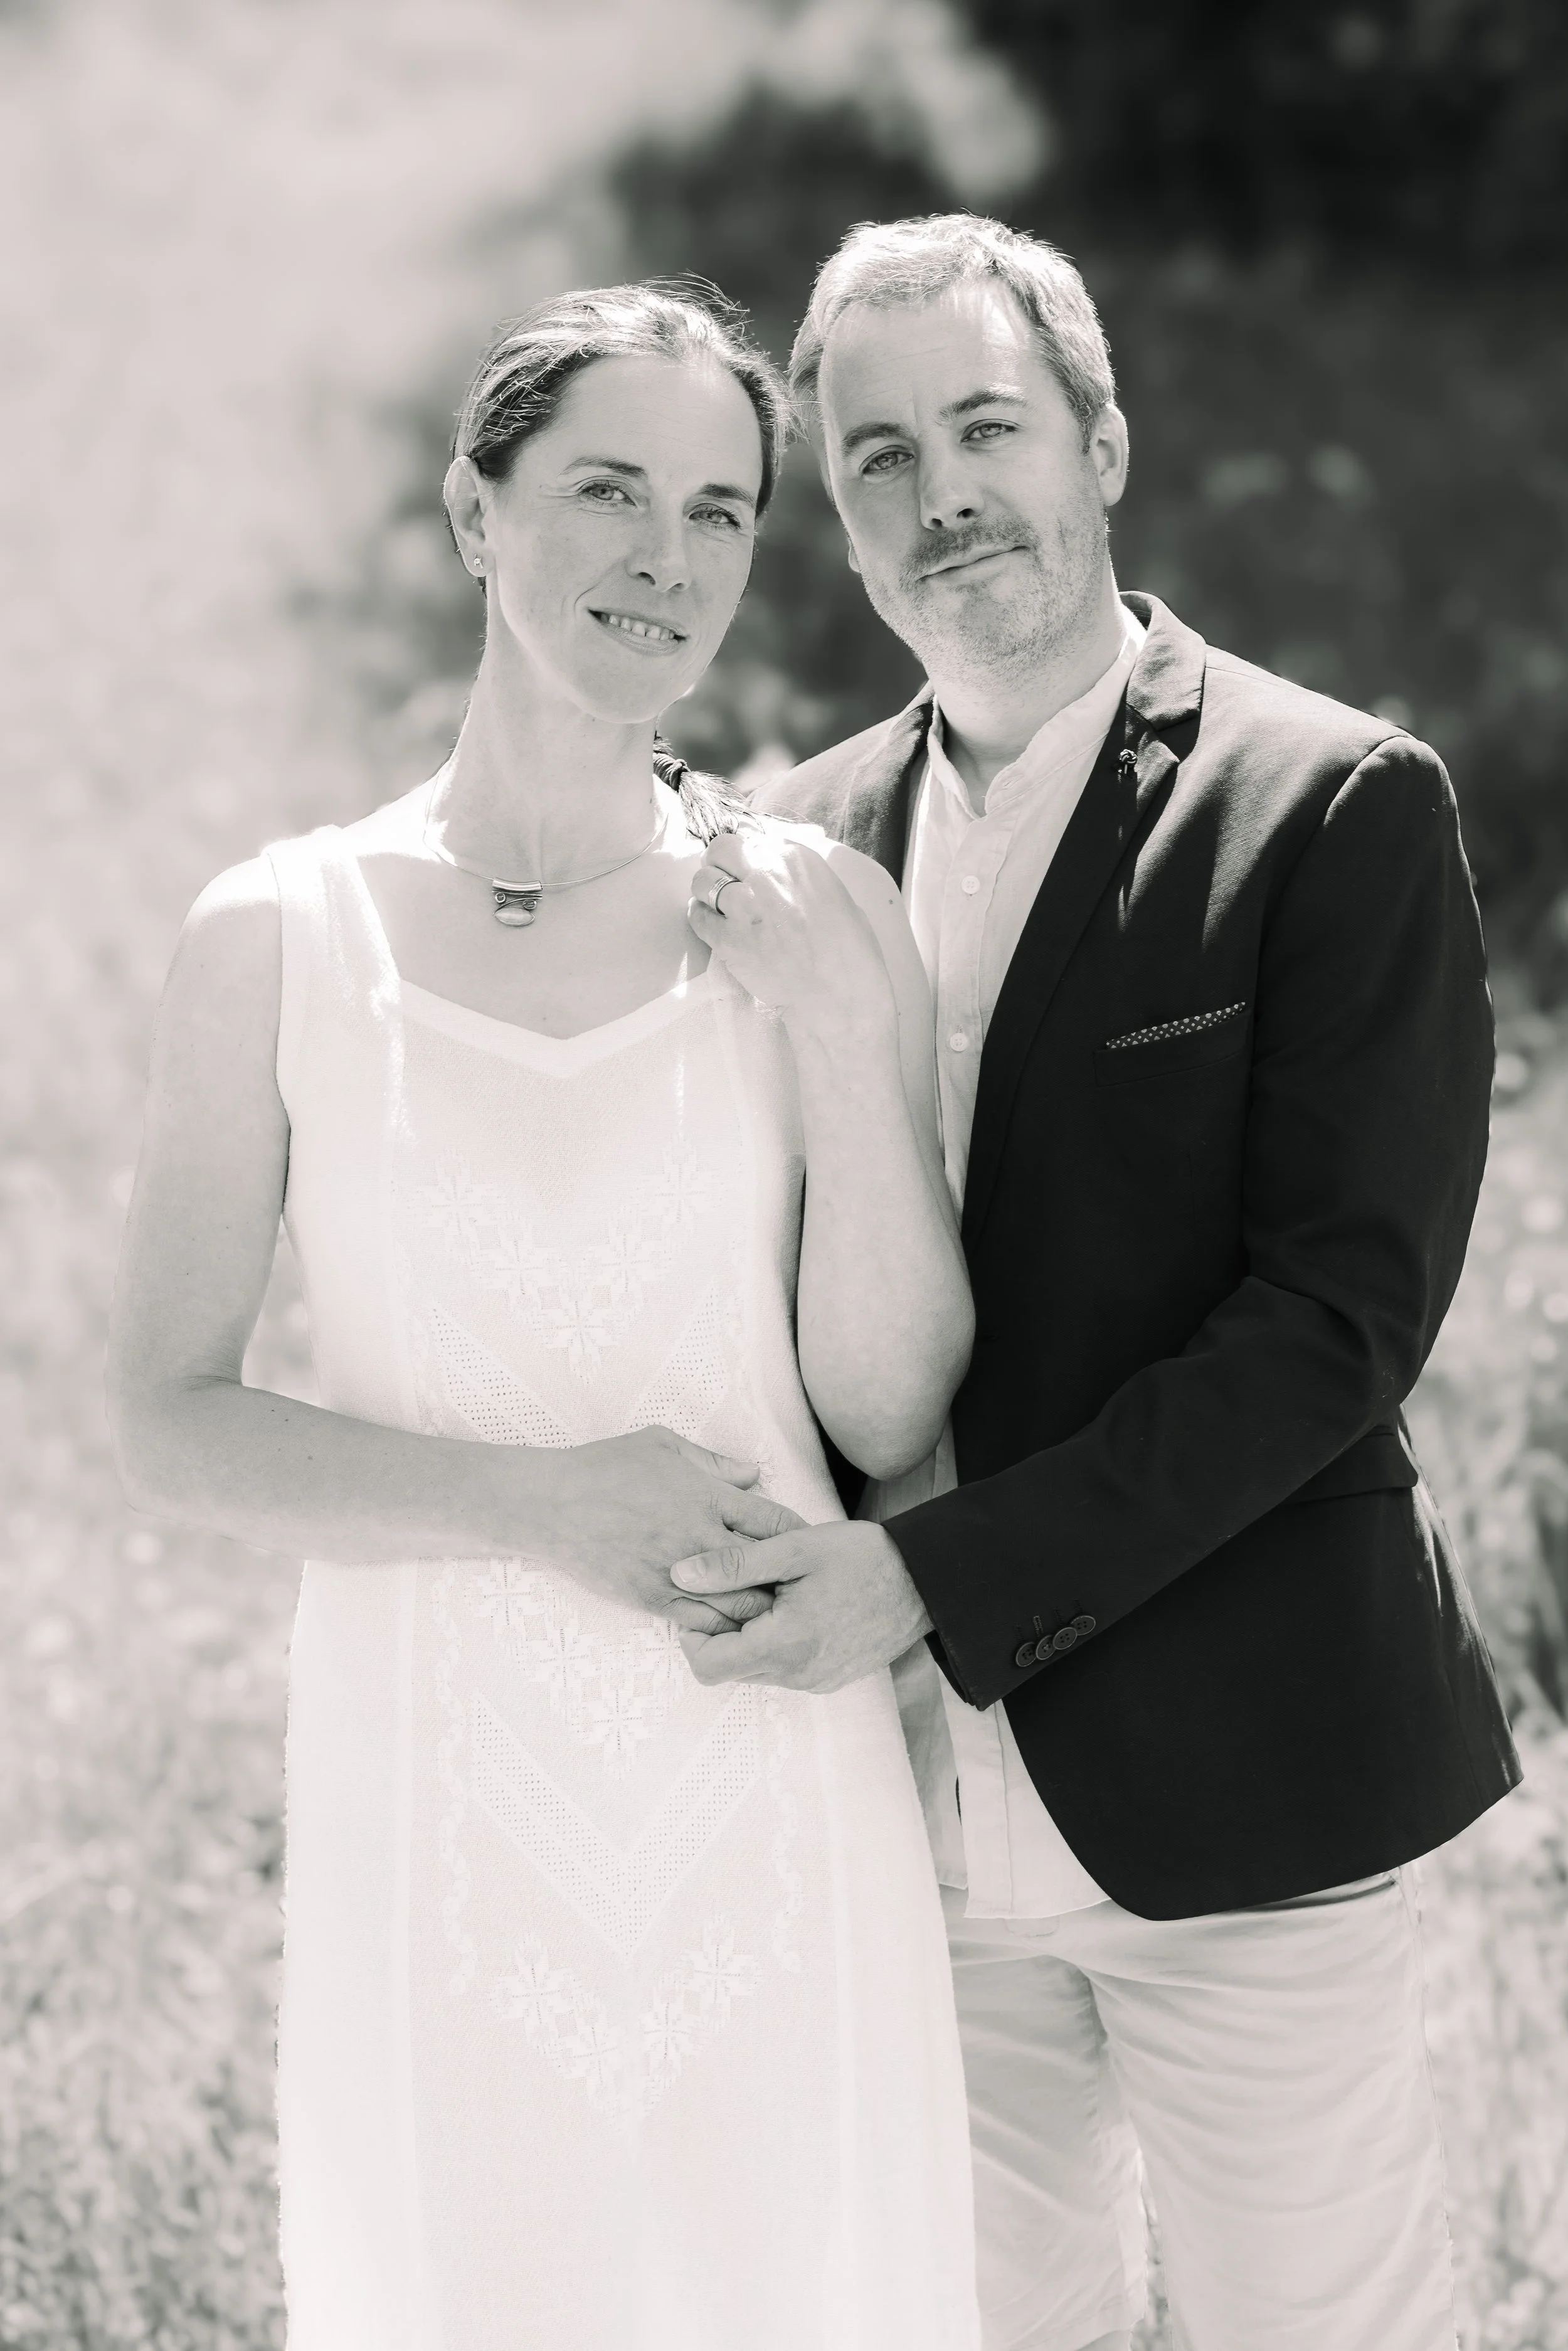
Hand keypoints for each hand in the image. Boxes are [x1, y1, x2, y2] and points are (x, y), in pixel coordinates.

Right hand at [538, 1427, 802, 1634]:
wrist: (550, 1504)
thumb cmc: (605, 1467)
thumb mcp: (662, 1446)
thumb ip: (713, 1462)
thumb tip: (754, 1472)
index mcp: (710, 1495)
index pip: (777, 1522)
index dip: (799, 1537)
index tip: (806, 1546)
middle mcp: (701, 1536)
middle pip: (770, 1570)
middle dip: (789, 1581)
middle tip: (797, 1588)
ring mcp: (679, 1572)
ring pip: (741, 1605)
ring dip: (760, 1610)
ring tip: (771, 1613)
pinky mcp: (653, 1599)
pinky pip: (702, 1623)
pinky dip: (723, 1627)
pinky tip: (729, 1626)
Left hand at [670, 1520, 933, 1691]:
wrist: (926, 1581)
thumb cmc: (863, 1557)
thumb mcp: (793, 1549)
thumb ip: (733, 1563)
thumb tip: (679, 1574)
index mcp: (786, 1645)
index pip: (708, 1666)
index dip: (692, 1635)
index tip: (703, 1599)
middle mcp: (799, 1675)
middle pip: (729, 1668)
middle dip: (721, 1631)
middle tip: (736, 1587)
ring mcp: (816, 1682)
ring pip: (755, 1669)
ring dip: (749, 1635)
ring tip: (770, 1592)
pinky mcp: (829, 1679)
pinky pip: (783, 1669)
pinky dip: (775, 1642)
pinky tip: (793, 1606)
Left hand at [688, 830, 895, 1042]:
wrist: (839, 995)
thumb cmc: (847, 949)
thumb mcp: (835, 894)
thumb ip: (801, 876)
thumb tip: (778, 871)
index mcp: (797, 859)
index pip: (752, 837)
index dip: (745, 854)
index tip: (744, 867)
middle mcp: (767, 875)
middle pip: (721, 849)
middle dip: (718, 861)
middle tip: (723, 878)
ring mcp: (745, 908)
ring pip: (702, 881)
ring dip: (706, 890)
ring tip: (714, 903)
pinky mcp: (729, 940)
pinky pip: (697, 917)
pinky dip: (699, 917)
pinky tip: (710, 923)